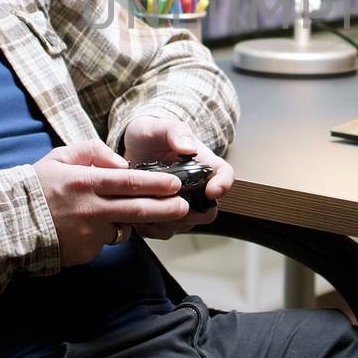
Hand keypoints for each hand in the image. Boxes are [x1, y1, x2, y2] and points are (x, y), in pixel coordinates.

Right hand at [31, 141, 187, 266]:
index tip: (176, 184)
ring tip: (151, 215)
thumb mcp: (60, 157)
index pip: (130, 182)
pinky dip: (107, 233)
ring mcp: (88, 234)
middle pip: (138, 209)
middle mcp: (90, 209)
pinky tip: (94, 227)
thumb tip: (121, 162)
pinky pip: (105, 241)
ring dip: (137, 222)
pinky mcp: (85, 252)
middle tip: (184, 207)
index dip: (157, 183)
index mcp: (85, 182)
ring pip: (124, 227)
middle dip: (166, 208)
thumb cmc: (37, 187)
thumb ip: (92, 151)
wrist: (9, 224)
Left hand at [121, 116, 234, 239]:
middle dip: (191, 212)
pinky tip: (140, 214)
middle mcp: (197, 187)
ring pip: (187, 224)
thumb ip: (175, 133)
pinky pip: (166, 230)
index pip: (225, 175)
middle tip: (169, 202)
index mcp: (203, 163)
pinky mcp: (165, 214)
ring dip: (169, 221)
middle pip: (209, 210)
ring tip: (148, 206)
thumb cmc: (151, 134)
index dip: (223, 185)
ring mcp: (182, 203)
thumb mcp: (161, 127)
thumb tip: (187, 147)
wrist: (132, 147)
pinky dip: (153, 227)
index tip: (212, 191)